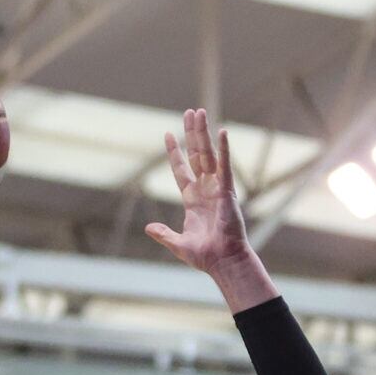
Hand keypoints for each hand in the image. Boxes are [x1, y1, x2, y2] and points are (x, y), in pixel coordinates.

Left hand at [146, 108, 251, 273]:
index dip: (175, 152)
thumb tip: (148, 228)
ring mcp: (216, 188)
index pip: (182, 170)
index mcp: (192, 200)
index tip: (169, 134)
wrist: (222, 261)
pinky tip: (221, 131)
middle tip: (190, 113)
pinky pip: (225, 166)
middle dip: (192, 134)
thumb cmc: (205, 256)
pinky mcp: (227, 192)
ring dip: (203, 134)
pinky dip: (224, 149)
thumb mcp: (178, 243)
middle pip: (196, 155)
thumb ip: (164, 234)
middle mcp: (205, 190)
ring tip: (199, 113)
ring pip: (208, 155)